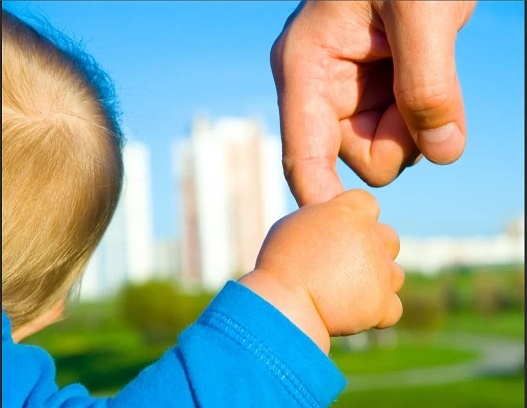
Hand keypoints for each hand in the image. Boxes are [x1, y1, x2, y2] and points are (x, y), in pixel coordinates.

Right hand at [239, 189, 402, 352]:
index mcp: (349, 213)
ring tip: (346, 291)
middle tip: (344, 264)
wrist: (285, 303)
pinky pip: (392, 307)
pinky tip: (355, 312)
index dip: (354, 217)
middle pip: (388, 237)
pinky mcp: (383, 303)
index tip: (337, 232)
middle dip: (372, 249)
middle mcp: (372, 238)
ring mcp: (381, 271)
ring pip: (394, 273)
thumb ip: (322, 221)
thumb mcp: (294, 226)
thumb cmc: (281, 262)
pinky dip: (377, 311)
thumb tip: (330, 222)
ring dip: (376, 281)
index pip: (366, 203)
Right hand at [271, 1, 475, 205]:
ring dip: (418, 124)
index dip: (323, 203)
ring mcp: (348, 90)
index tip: (351, 234)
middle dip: (401, 139)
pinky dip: (427, 115)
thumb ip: (429, 84)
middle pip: (359, 157)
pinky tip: (431, 72)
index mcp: (305, 68)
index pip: (303, 159)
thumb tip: (443, 152)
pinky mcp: (375, 90)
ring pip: (384, 147)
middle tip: (430, 92)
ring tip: (431, 66)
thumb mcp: (422, 11)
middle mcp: (319, 86)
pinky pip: (403, 129)